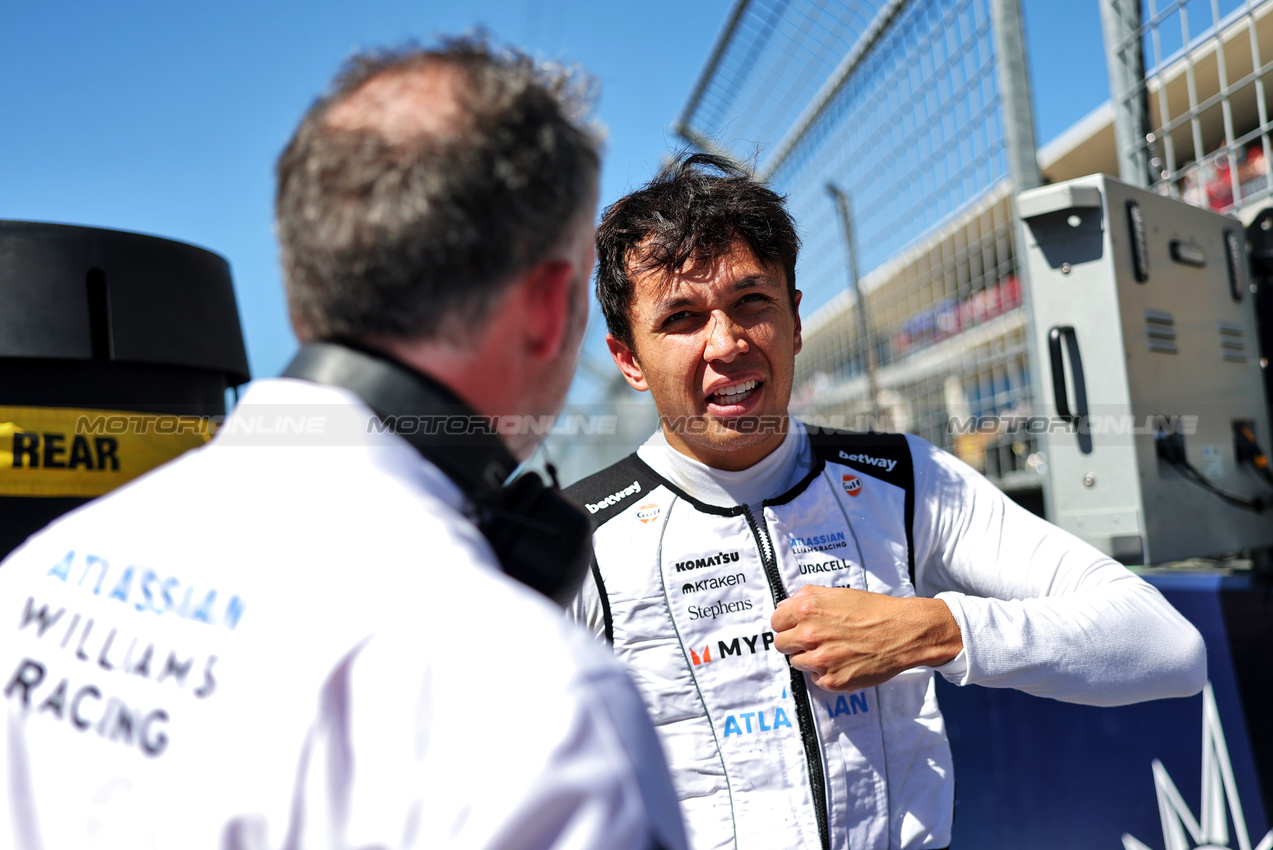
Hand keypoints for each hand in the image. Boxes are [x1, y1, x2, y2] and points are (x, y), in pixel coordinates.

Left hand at [770, 585, 963, 691]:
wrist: (903, 632)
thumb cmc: (872, 610)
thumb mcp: (837, 593)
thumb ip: (805, 597)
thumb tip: (783, 607)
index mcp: (807, 610)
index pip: (776, 622)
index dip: (787, 624)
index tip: (796, 626)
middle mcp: (810, 635)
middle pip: (781, 645)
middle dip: (794, 642)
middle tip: (814, 640)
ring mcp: (821, 660)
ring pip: (797, 663)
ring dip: (809, 658)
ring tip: (832, 650)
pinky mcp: (833, 681)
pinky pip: (816, 680)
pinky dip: (826, 673)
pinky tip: (843, 662)